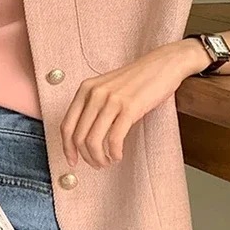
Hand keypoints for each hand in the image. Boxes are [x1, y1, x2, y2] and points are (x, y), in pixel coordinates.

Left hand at [60, 39, 210, 168]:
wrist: (162, 64)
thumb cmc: (136, 80)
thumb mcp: (106, 87)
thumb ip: (93, 106)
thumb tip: (82, 138)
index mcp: (86, 88)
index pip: (66, 125)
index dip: (67, 148)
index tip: (73, 161)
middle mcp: (95, 93)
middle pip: (79, 137)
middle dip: (87, 157)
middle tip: (98, 164)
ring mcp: (111, 100)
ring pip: (93, 141)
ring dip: (99, 158)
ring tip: (109, 161)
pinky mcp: (129, 107)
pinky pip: (114, 139)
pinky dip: (114, 153)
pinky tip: (118, 155)